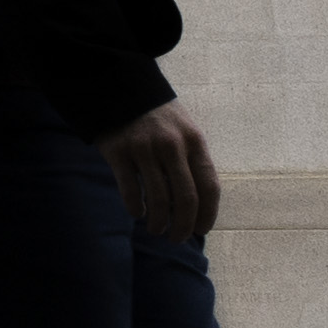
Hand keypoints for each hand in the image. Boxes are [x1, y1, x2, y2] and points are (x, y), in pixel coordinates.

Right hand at [101, 102, 219, 241]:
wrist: (120, 89)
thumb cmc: (157, 118)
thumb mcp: (184, 130)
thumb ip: (192, 160)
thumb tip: (199, 205)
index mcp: (194, 141)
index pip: (209, 187)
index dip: (208, 215)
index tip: (201, 230)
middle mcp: (171, 145)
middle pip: (186, 199)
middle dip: (184, 226)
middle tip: (177, 239)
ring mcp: (144, 149)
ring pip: (158, 199)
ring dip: (158, 223)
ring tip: (156, 230)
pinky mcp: (118, 152)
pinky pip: (130, 190)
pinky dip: (135, 208)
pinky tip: (137, 213)